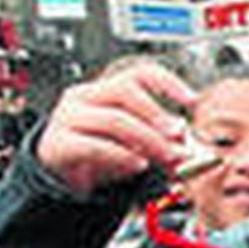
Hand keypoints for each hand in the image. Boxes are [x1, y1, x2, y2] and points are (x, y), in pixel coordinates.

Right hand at [36, 62, 196, 195]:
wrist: (57, 174)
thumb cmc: (95, 152)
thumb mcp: (130, 142)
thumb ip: (156, 138)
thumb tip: (185, 139)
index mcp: (104, 90)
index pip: (138, 73)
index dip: (168, 82)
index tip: (191, 100)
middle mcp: (84, 97)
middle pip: (125, 90)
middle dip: (158, 114)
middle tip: (178, 135)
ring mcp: (68, 118)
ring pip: (114, 119)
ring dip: (147, 139)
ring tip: (166, 156)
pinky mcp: (59, 143)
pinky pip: (95, 145)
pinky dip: (122, 156)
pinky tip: (138, 164)